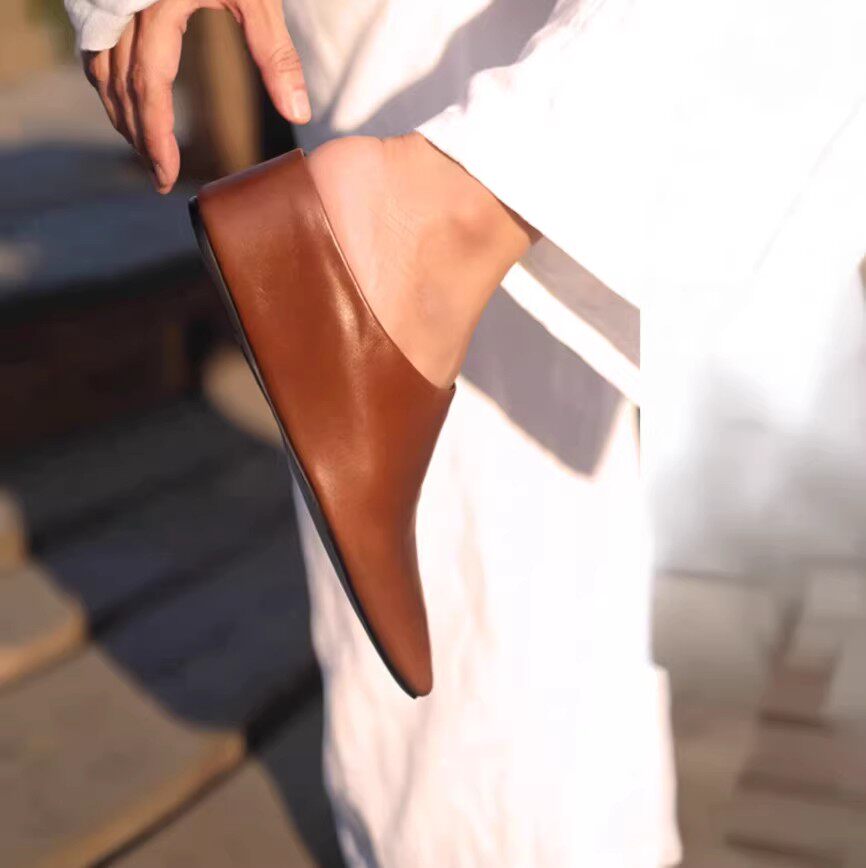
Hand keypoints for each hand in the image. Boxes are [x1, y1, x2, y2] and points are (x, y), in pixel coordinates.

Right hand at [82, 0, 309, 193]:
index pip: (150, 89)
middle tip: (161, 178)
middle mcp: (125, 6)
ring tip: (146, 150)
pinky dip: (107, 81)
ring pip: (102, 70)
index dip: (155, 137)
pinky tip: (124, 102)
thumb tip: (300, 114)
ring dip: (121, 114)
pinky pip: (96, 47)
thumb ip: (275, 54)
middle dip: (139, 138)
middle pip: (122, 88)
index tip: (168, 176)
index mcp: (158, 7)